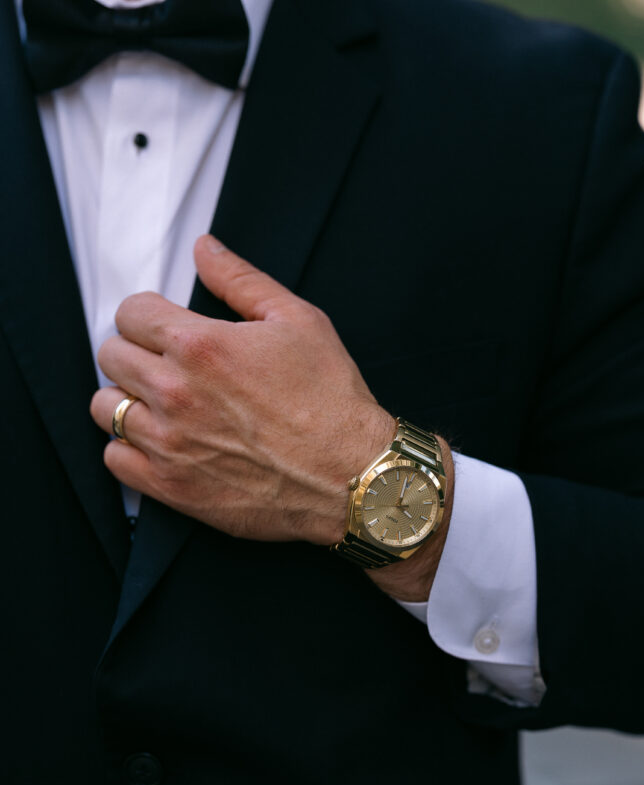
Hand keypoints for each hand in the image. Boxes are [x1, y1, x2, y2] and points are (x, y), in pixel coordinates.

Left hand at [90, 235, 394, 545]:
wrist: (350, 477)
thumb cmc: (332, 402)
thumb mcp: (299, 321)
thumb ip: (242, 280)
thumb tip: (205, 250)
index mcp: (200, 346)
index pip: (130, 313)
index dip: (150, 315)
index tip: (166, 328)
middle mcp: (175, 393)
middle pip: (111, 356)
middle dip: (136, 352)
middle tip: (168, 364)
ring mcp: (169, 444)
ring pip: (105, 408)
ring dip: (128, 400)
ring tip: (161, 404)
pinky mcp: (172, 487)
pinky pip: (114, 459)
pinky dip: (129, 449)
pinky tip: (161, 441)